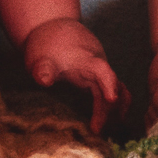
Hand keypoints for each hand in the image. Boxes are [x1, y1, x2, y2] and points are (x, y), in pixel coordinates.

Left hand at [22, 17, 129, 134]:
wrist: (51, 26)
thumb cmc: (46, 43)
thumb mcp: (39, 56)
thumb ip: (42, 69)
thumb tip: (43, 79)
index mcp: (87, 59)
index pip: (103, 71)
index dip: (109, 85)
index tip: (112, 100)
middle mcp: (99, 65)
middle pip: (114, 86)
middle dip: (109, 109)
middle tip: (96, 130)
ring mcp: (100, 70)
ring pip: (118, 89)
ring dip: (115, 109)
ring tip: (105, 130)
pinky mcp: (97, 76)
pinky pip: (111, 90)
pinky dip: (111, 105)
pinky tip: (105, 120)